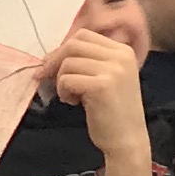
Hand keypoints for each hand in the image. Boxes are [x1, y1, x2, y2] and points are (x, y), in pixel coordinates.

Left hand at [50, 28, 151, 175]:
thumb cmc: (111, 111)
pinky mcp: (102, 85)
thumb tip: (51, 55)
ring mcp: (114, 69)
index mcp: (123, 51)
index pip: (84, 35)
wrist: (127, 140)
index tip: (52, 66)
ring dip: (61, 81)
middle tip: (47, 79)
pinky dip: (63, 91)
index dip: (63, 49)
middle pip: (73, 44)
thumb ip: (88, 61)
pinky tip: (74, 103)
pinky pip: (67, 79)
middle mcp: (121, 56)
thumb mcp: (105, 77)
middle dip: (55, 61)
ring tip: (71, 97)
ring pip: (68, 63)